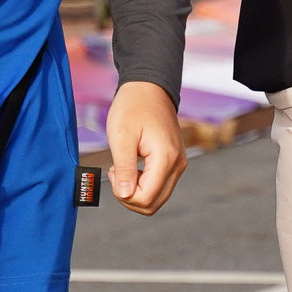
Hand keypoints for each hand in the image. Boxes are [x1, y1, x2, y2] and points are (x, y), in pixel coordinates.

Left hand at [104, 81, 187, 215]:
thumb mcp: (121, 137)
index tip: (113, 171)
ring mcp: (178, 164)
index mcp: (166, 158)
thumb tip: (125, 195)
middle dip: (129, 197)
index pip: (146, 198)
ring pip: (156, 198)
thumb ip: (124, 169)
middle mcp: (177, 165)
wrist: (149, 88)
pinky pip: (159, 186)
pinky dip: (142, 184)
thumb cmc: (133, 107)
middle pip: (153, 203)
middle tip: (116, 172)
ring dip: (135, 191)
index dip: (124, 194)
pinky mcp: (174, 162)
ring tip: (123, 168)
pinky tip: (132, 167)